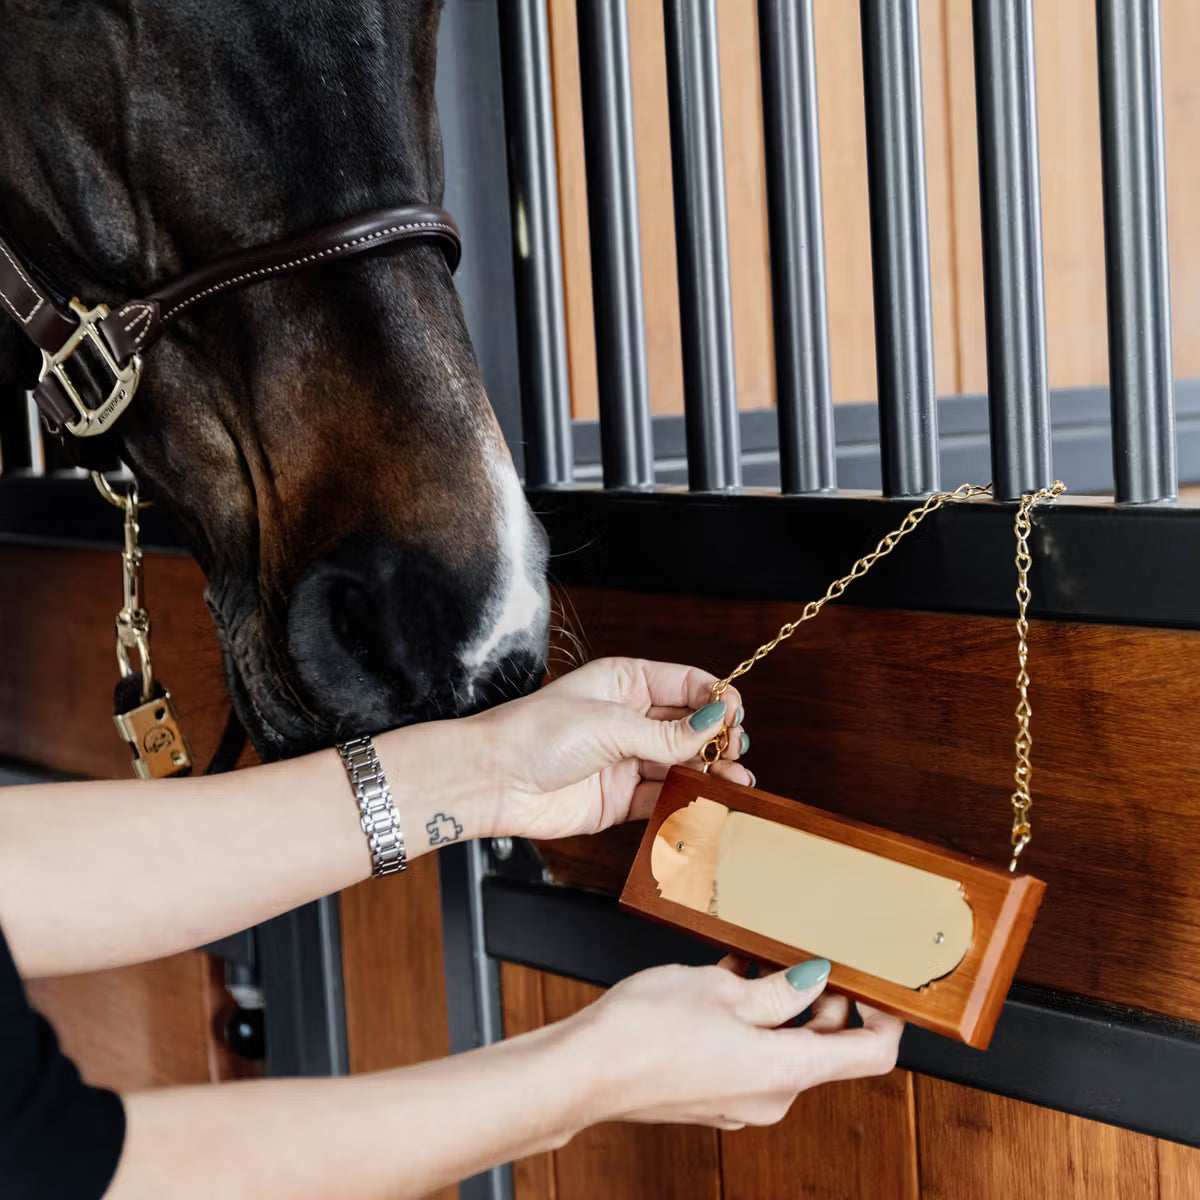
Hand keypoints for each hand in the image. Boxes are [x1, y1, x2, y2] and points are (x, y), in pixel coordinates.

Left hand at [476, 657, 750, 840]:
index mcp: (625, 683)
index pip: (685, 684)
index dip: (715, 697)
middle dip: (717, 737)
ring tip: (737, 781)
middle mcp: (628, 719)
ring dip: (709, 772)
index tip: (736, 714)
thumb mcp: (610, 725)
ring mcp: (625, 759)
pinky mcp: (619, 798)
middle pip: (689, 726)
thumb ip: (666, 733)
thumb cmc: (536, 734)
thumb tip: (715, 723)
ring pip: (681, 764)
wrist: (493, 781)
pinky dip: (687, 802)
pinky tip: (708, 802)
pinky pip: (663, 799)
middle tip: (737, 752)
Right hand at [566, 957, 903, 1129]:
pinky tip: (726, 979)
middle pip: (824, 1049)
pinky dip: (749, 1020)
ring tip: (756, 959)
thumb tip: (815, 978)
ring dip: (780, 1005)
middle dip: (826, 1001)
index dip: (885, 1018)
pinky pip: (749, 1056)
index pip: (868, 1056)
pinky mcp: (712, 1096)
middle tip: (812, 955)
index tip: (882, 987)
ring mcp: (739, 1101)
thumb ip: (779, 988)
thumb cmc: (647, 1033)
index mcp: (785, 1072)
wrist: (586, 1071)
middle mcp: (770, 1097)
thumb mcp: (723, 990)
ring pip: (782, 1048)